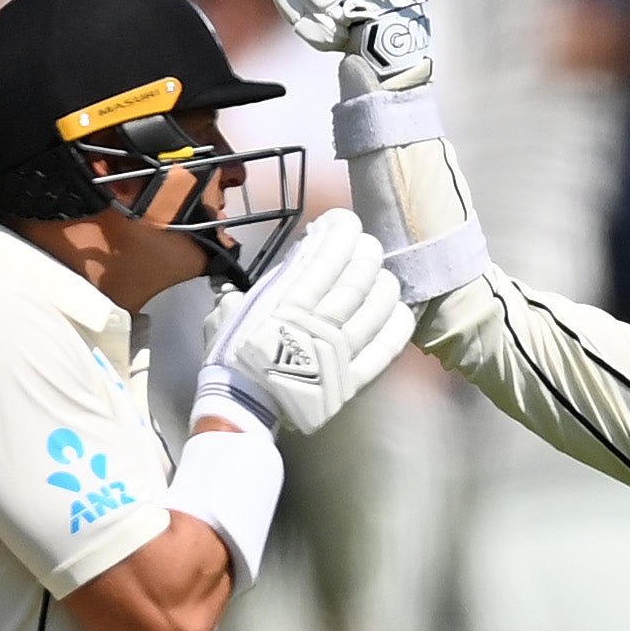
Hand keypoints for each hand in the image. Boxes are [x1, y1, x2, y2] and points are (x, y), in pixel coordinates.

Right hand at [197, 210, 410, 438]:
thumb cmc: (232, 357)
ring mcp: (339, 353)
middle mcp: (318, 324)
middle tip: (367, 245)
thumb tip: (283, 266)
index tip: (345, 221)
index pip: (325, 259)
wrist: (240, 408)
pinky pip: (384, 348)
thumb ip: (256, 286)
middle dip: (365, 254)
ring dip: (384, 285)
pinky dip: (396, 326)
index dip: (341, 233)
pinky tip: (400, 308)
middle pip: (356, 280)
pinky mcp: (352, 379)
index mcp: (286, 304)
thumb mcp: (229, 313)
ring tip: (384, 274)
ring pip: (375, 309)